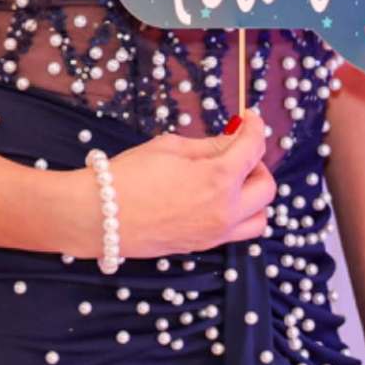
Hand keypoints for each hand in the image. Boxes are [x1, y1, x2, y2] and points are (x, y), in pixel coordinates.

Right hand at [104, 117, 275, 257]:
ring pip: (259, 217)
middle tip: (235, 151)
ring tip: (230, 181)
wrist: (97, 216)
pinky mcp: (202, 246)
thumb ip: (209, 146)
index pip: (253, 148)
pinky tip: (214, 199)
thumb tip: (232, 142)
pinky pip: (237, 231)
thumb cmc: (128, 176)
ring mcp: (215, 233)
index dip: (254, 127)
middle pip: (266, 186)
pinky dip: (237, 214)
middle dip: (256, 163)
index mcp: (219, 179)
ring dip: (253, 196)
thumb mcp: (170, 147)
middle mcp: (225, 211)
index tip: (249, 118)